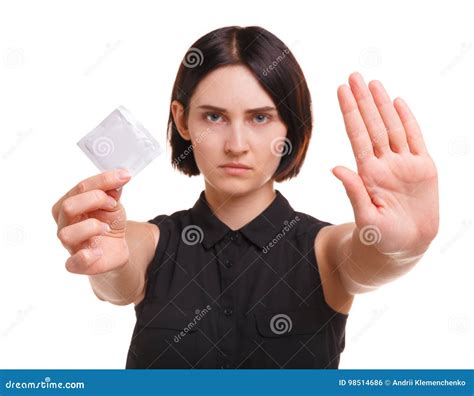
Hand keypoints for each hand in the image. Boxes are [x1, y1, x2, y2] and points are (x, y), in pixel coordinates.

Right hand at [52, 169, 131, 273]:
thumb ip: (112, 190)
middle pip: (69, 206)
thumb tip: (120, 176)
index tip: (124, 177)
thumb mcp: (113, 203)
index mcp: (68, 204)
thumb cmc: (108, 222)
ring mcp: (69, 245)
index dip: (103, 181)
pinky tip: (99, 251)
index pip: (80, 187)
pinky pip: (72, 263)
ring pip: (67, 234)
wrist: (115, 248)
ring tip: (106, 228)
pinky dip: (85, 257)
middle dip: (95, 200)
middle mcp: (64, 224)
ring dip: (92, 227)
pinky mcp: (78, 264)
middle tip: (112, 204)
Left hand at [332, 72, 438, 254]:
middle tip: (354, 76)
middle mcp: (384, 163)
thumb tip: (335, 167)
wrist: (406, 246)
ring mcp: (404, 164)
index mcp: (369, 173)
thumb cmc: (381, 237)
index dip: (350, 113)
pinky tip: (398, 103)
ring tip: (373, 83)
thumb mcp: (366, 217)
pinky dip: (408, 120)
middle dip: (363, 100)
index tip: (341, 92)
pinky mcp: (424, 168)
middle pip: (372, 125)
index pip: (357, 136)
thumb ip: (354, 191)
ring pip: (392, 127)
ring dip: (382, 105)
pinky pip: (416, 139)